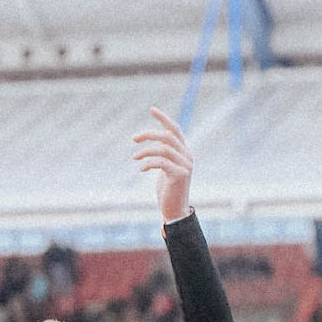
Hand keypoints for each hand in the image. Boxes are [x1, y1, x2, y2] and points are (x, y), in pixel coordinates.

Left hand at [135, 106, 193, 224]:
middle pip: (167, 135)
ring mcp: (185, 165)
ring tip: (135, 158)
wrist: (175, 212)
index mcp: (184, 151)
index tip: (152, 109)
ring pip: (164, 148)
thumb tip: (152, 146)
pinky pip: (162, 162)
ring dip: (146, 151)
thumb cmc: (168, 191)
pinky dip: (149, 163)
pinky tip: (141, 169)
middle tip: (133, 139)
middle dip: (149, 134)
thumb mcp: (166, 170)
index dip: (164, 118)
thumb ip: (163, 156)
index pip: (175, 129)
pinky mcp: (180, 175)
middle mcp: (187, 155)